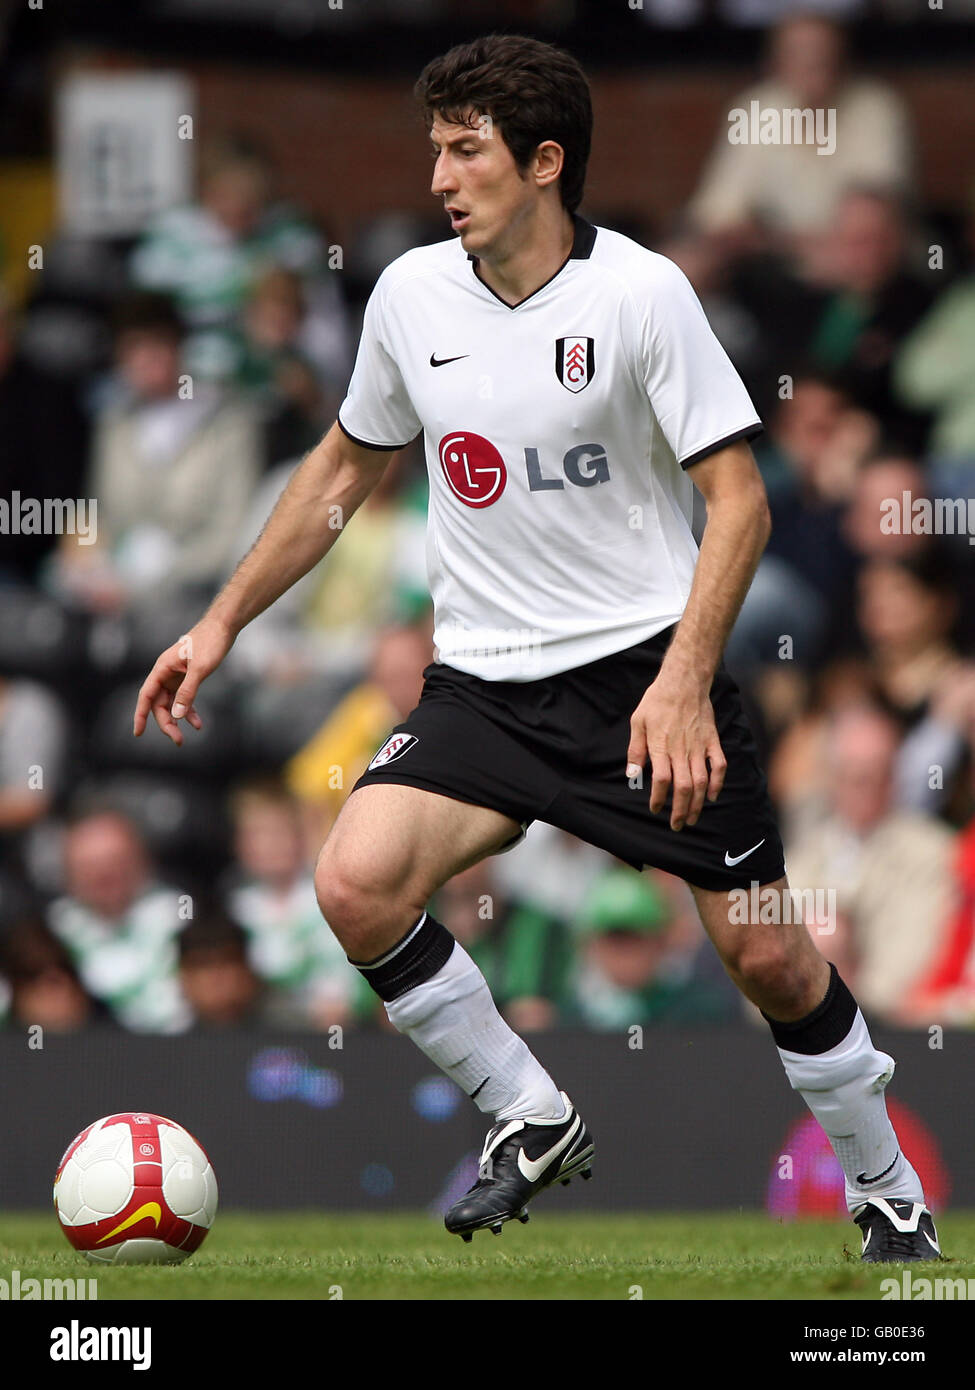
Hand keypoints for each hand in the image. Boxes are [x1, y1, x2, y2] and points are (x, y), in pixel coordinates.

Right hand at [132, 616, 234, 745]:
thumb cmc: (210, 642)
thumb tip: (177, 714)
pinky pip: (184, 698)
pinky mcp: (188, 677)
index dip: (141, 715)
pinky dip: (189, 711)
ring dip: (177, 720)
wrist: (223, 626)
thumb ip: (188, 692)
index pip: (146, 695)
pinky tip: (198, 724)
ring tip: (184, 737)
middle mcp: (166, 672)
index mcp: (162, 668)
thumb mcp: (200, 669)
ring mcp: (176, 675)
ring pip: (171, 703)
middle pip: (159, 703)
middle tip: (178, 740)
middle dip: (166, 723)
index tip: (138, 733)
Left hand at [626, 665, 725, 830]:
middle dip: (680, 811)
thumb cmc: (657, 701)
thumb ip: (635, 750)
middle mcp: (681, 750)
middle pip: (683, 788)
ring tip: (692, 818)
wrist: (684, 682)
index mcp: (661, 747)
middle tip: (677, 825)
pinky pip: (719, 766)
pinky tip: (711, 796)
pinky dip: (717, 783)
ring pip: (701, 782)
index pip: (661, 781)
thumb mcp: (637, 722)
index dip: (658, 799)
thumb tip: (631, 775)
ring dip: (697, 804)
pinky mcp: (712, 741)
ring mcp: (699, 747)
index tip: (655, 809)